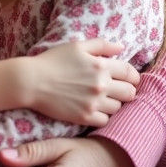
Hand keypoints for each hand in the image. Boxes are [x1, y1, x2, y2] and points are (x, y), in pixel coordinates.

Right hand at [23, 39, 139, 125]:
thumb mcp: (77, 46)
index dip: (133, 76)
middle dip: (127, 90)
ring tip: (103, 99)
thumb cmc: (53, 60)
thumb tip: (121, 48)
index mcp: (102, 66)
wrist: (32, 81)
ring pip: (118, 108)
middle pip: (130, 93)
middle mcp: (102, 86)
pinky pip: (105, 121)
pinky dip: (102, 116)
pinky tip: (94, 109)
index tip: (128, 78)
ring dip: (114, 103)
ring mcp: (94, 103)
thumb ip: (101, 45)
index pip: (130, 73)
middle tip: (117, 90)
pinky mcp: (84, 117)